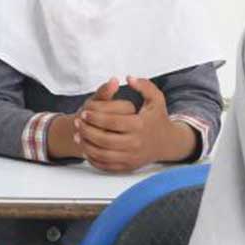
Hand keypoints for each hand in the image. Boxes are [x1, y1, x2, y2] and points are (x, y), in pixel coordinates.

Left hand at [73, 77, 193, 172]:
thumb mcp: (156, 99)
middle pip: (105, 140)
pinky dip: (93, 159)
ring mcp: (132, 157)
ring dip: (86, 145)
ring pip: (103, 155)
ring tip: (77, 135)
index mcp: (140, 125)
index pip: (112, 122)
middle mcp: (136, 143)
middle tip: (77, 122)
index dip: (95, 117)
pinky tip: (86, 149)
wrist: (167, 143)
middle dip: (87, 131)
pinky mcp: (128, 167)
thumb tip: (128, 78)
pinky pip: (107, 166)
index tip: (84, 111)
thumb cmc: (157, 119)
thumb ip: (144, 86)